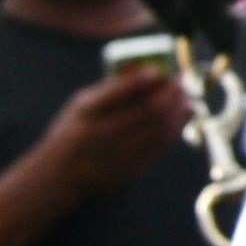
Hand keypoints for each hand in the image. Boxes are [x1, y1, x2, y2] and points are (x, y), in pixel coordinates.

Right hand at [35, 70, 192, 198]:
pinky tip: (180, 116)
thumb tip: (149, 69)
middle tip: (180, 80)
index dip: (142, 80)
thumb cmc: (73, 130)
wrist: (60, 176)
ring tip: (185, 96)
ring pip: (159, 129)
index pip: (117, 94)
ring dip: (178, 110)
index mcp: (86, 114)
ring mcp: (118, 154)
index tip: (158, 70)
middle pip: (147, 111)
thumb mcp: (80, 105)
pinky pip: (160, 146)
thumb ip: (111, 88)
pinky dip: (174, 128)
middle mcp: (102, 135)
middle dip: (170, 93)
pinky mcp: (131, 169)